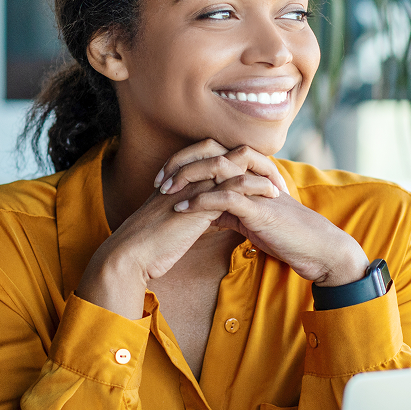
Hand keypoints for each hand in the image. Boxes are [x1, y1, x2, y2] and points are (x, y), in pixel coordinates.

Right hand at [76, 145, 281, 318]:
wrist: (131, 255)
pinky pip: (234, 186)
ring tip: (279, 185)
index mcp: (180, 180)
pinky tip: (271, 195)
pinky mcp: (199, 202)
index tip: (259, 179)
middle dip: (253, 162)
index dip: (238, 165)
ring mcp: (193, 187)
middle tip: (275, 175)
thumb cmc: (149, 246)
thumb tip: (208, 218)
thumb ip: (189, 214)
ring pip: (233, 165)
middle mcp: (187, 177)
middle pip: (226, 154)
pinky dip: (255, 188)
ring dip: (259, 172)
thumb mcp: (173, 224)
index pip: (214, 159)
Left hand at [156, 142, 367, 287]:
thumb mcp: (249, 220)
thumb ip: (228, 211)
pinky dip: (201, 202)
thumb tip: (204, 214)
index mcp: (248, 174)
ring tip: (165, 191)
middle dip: (181, 162)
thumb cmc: (285, 234)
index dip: (185, 161)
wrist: (315, 248)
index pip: (211, 154)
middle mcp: (252, 174)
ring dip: (187, 178)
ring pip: (216, 168)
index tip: (162, 177)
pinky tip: (183, 210)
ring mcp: (256, 188)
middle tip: (159, 179)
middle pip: (210, 152)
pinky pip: (225, 197)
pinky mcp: (259, 207)